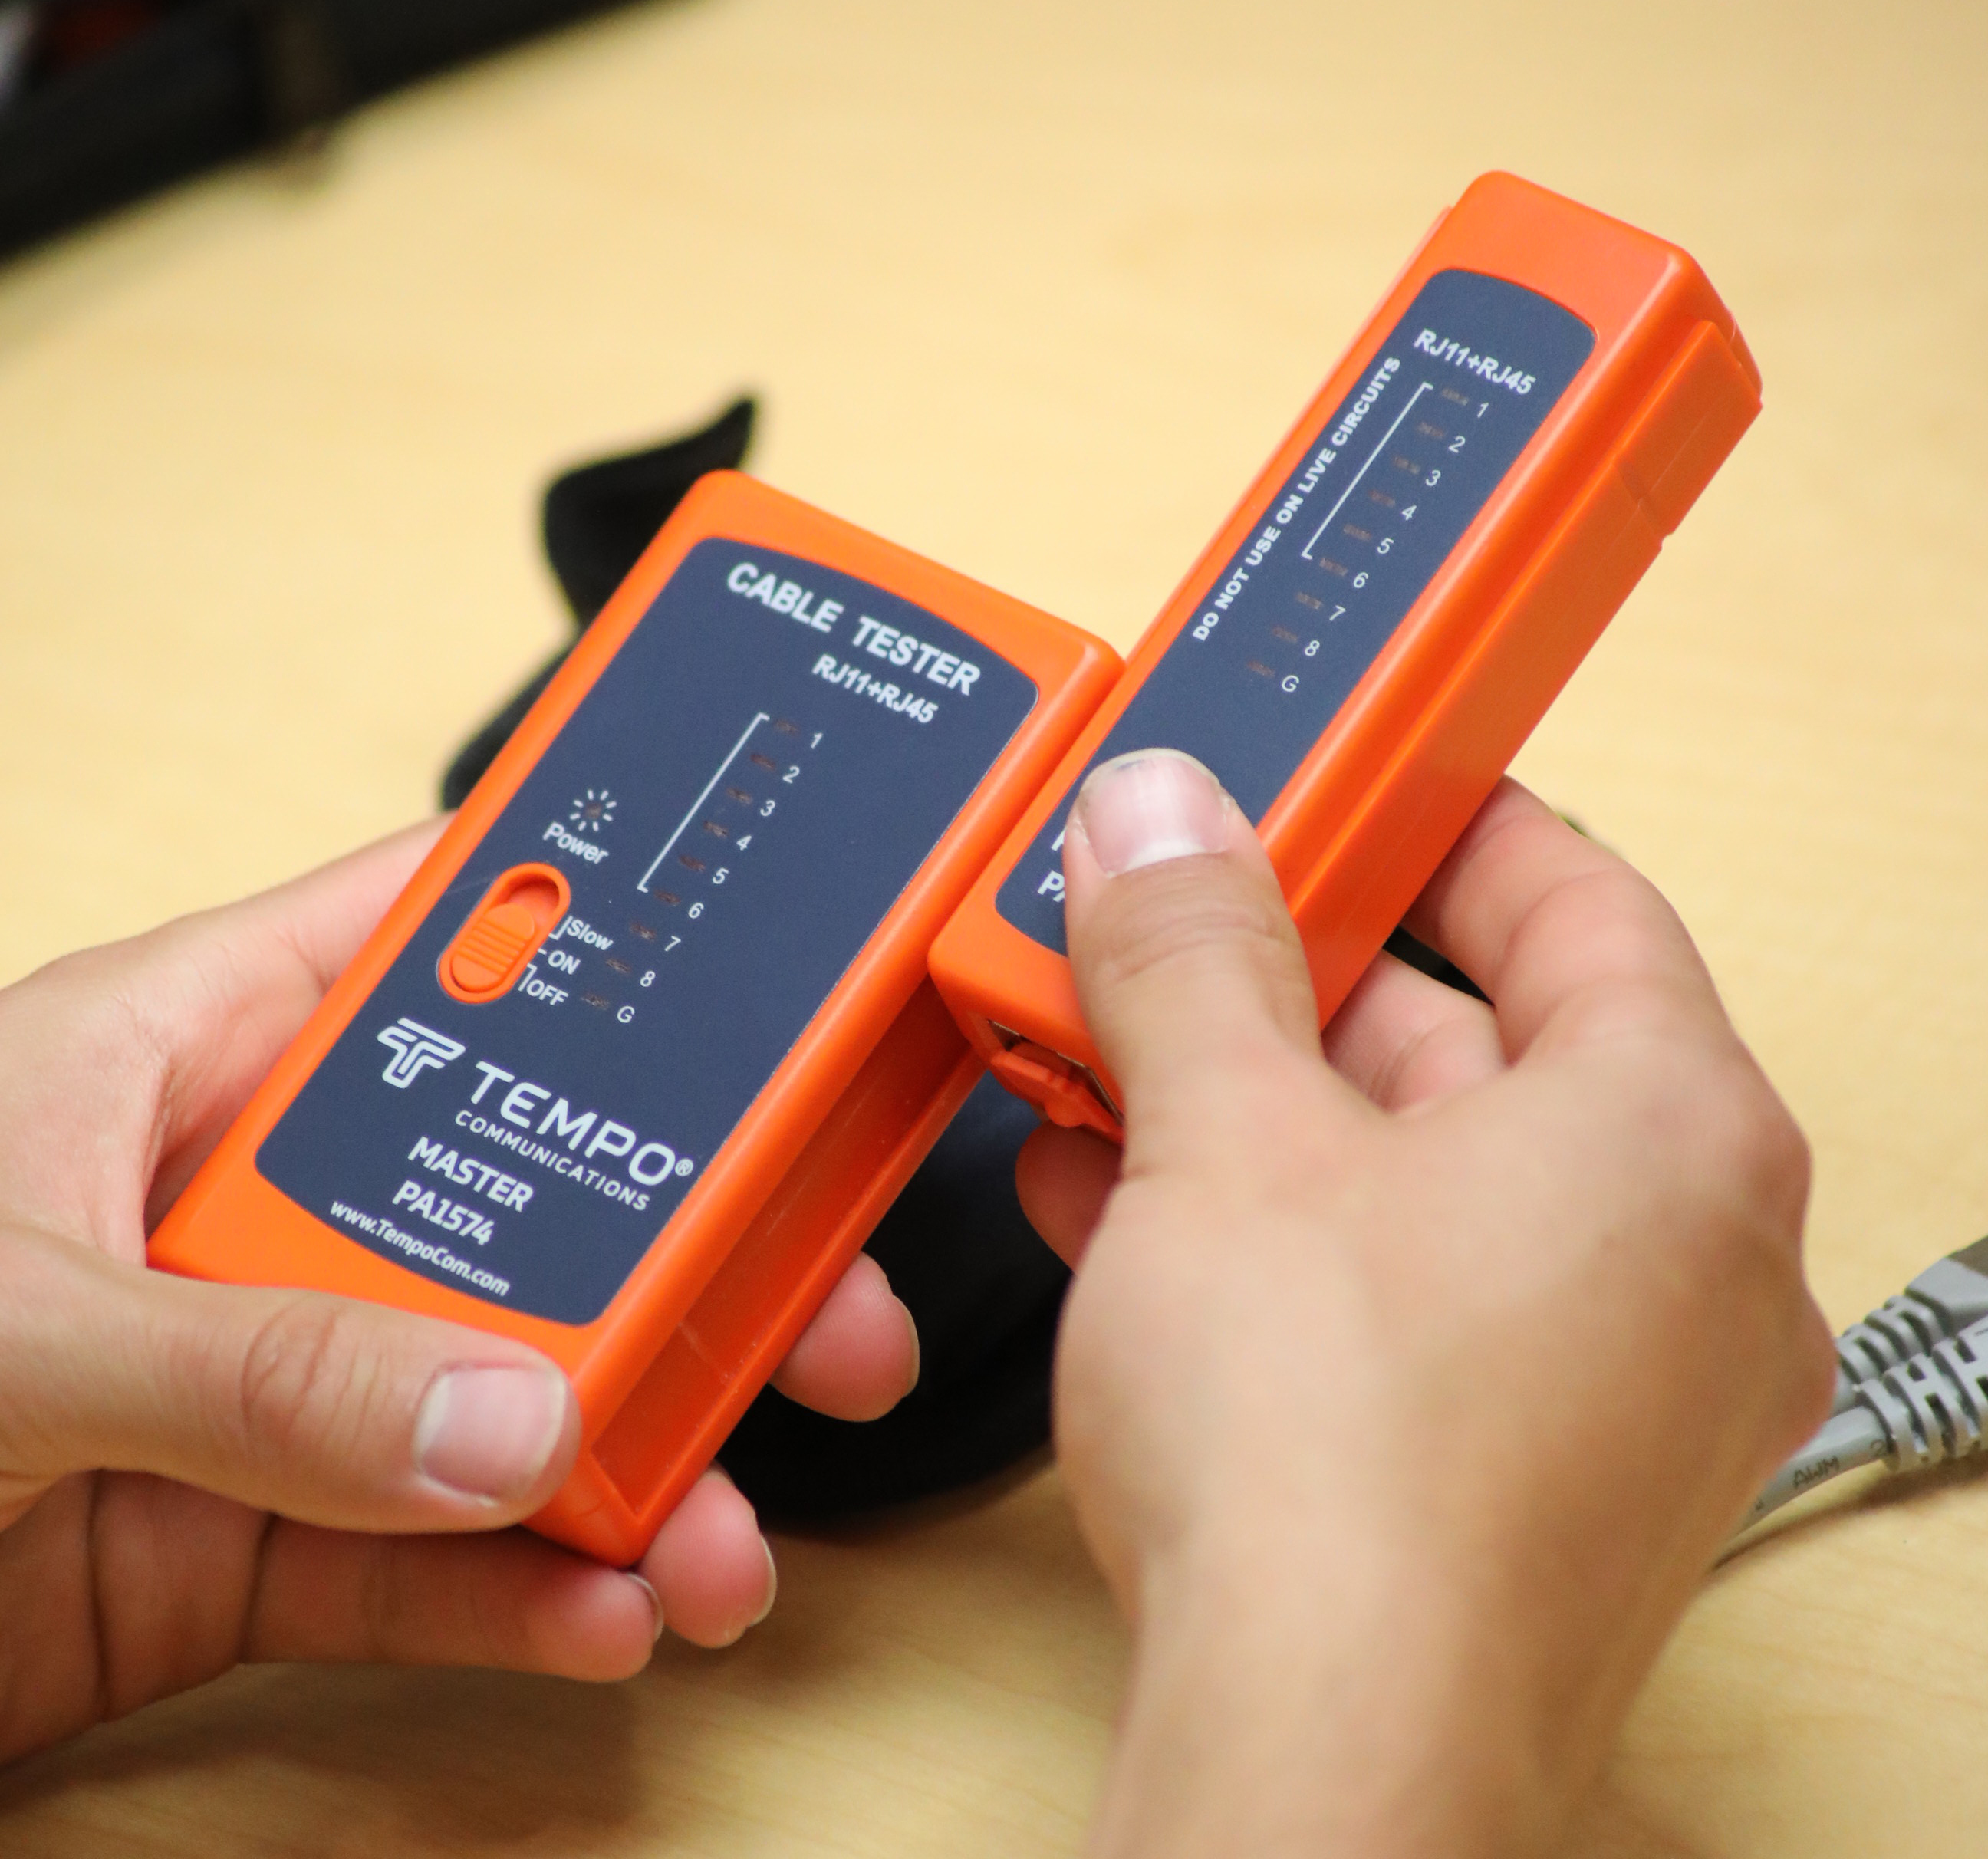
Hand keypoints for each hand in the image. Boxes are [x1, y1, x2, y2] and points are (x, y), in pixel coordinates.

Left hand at [0, 821, 918, 1830]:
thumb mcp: (0, 1318)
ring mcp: (246, 1390)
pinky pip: (414, 1567)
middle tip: (822, 1308)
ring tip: (723, 1531)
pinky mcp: (223, 1552)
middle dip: (676, 1253)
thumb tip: (510, 1410)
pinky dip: (516, 1595)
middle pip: (514, 1202)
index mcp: (182, 1055)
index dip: (593, 937)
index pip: (430, 946)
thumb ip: (264, 1369)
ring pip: (489, 1405)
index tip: (770, 966)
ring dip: (622, 1459)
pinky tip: (603, 1613)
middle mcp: (238, 1212)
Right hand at [1016, 753, 1830, 1858]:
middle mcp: (1680, 1257)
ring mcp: (1609, 1385)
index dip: (1426, 816)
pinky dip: (1268, 1237)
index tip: (1323, 781)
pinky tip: (1122, 1207)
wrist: (1317, 1758)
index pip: (1571, 890)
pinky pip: (1395, 1299)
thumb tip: (1159, 821)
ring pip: (1416, 1182)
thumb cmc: (1335, 1467)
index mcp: (1674, 1129)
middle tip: (1161, 924)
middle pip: (1477, 1042)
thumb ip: (1187, 951)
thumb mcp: (1220, 1134)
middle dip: (1286, 980)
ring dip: (1248, 1112)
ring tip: (1101, 1059)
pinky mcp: (1516, 1481)